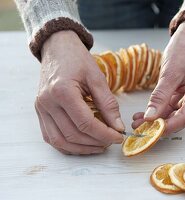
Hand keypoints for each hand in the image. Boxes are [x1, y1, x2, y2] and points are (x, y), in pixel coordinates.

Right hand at [35, 31, 123, 154]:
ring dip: (82, 148)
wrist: (57, 49)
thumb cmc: (77, 59)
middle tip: (112, 140)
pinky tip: (83, 144)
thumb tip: (118, 126)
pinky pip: (51, 137)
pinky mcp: (40, 113)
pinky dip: (68, 145)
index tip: (119, 136)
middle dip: (96, 142)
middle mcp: (47, 103)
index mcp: (62, 91)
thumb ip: (108, 103)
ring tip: (100, 145)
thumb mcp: (97, 77)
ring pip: (60, 141)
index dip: (104, 134)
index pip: (85, 123)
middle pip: (73, 134)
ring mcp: (41, 109)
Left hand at [132, 20, 184, 134]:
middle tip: (139, 128)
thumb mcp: (170, 74)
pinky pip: (169, 107)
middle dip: (159, 124)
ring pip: (172, 115)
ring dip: (155, 119)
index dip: (168, 127)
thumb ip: (160, 96)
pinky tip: (143, 114)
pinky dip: (157, 110)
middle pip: (179, 119)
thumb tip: (150, 117)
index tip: (150, 131)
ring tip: (137, 122)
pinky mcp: (182, 96)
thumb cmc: (183, 51)